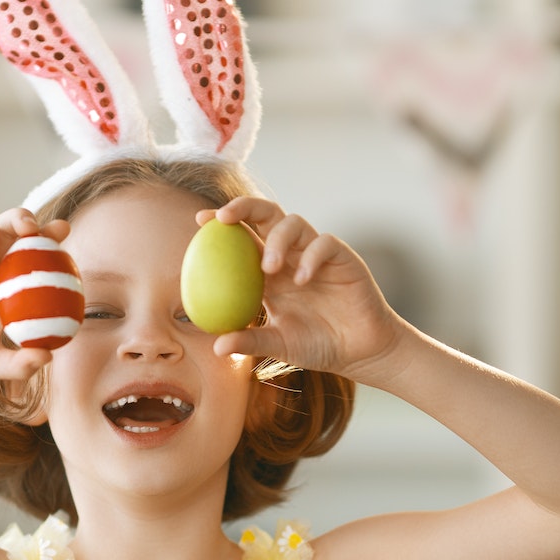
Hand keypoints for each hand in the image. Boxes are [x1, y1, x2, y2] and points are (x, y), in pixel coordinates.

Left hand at [196, 198, 407, 380]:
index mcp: (270, 272)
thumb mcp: (279, 345)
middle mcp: (291, 256)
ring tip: (268, 268)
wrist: (360, 351)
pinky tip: (302, 279)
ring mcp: (316, 254)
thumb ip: (250, 341)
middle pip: (266, 215)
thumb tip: (216, 347)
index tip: (199, 220)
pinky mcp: (343, 258)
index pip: (244, 236)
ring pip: (294, 223)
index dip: (223, 222)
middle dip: (244, 208)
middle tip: (223, 219)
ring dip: (277, 239)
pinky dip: (311, 257)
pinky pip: (325, 244)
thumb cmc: (318, 345)